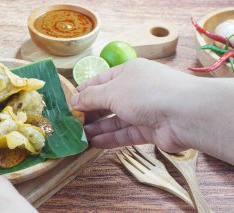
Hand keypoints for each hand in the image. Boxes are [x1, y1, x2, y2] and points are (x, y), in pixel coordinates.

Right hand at [71, 58, 233, 164]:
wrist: (185, 114)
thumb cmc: (145, 93)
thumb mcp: (112, 91)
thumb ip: (91, 97)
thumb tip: (74, 100)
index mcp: (128, 72)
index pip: (101, 81)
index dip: (84, 91)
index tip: (69, 103)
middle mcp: (136, 90)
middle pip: (108, 101)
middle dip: (90, 112)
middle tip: (72, 123)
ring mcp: (143, 110)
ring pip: (115, 119)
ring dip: (98, 127)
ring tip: (79, 136)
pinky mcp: (149, 130)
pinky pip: (125, 133)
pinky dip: (110, 138)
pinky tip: (94, 143)